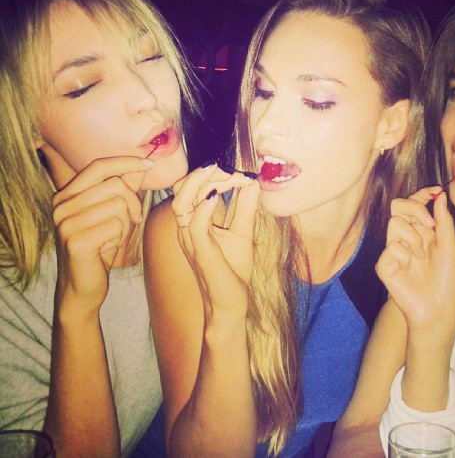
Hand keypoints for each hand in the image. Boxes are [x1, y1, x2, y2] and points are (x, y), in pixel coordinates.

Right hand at [52, 157, 152, 314]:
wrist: (81, 287)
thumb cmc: (99, 247)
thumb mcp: (111, 214)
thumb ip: (124, 188)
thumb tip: (142, 165)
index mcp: (67, 194)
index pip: (99, 166)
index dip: (126, 162)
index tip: (150, 164)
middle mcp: (61, 206)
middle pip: (115, 185)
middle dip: (133, 203)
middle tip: (133, 221)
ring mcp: (66, 224)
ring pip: (118, 205)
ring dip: (126, 223)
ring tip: (115, 237)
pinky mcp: (76, 242)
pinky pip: (116, 226)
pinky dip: (120, 237)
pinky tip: (108, 248)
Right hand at [171, 164, 259, 320]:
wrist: (230, 304)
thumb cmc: (232, 270)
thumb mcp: (242, 231)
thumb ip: (245, 206)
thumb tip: (253, 181)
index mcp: (193, 221)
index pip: (192, 187)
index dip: (214, 175)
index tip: (241, 174)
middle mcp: (186, 227)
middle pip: (182, 189)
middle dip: (205, 173)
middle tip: (230, 169)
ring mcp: (190, 239)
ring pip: (181, 202)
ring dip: (201, 182)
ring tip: (220, 171)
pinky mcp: (200, 252)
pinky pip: (194, 225)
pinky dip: (204, 207)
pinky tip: (218, 196)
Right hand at [375, 188, 454, 343]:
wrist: (439, 308)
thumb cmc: (446, 280)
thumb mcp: (450, 247)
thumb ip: (444, 221)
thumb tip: (440, 195)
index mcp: (420, 231)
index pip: (414, 203)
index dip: (422, 194)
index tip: (435, 190)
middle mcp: (404, 237)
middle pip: (398, 206)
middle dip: (415, 209)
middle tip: (429, 224)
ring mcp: (392, 250)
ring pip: (394, 223)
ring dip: (413, 238)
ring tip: (421, 256)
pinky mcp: (383, 265)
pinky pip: (391, 247)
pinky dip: (405, 256)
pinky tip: (410, 268)